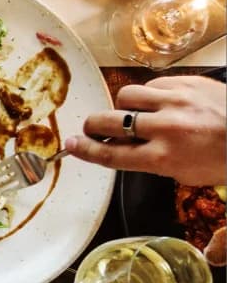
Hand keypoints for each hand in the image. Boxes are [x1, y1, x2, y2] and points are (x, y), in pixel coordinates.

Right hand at [66, 76, 226, 185]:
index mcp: (165, 158)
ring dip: (125, 107)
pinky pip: (152, 85)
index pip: (111, 154)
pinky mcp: (186, 82)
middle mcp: (165, 128)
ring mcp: (176, 101)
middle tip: (93, 127)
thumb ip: (157, 167)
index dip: (85, 150)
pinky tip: (160, 103)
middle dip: (94, 125)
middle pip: (109, 121)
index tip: (70, 145)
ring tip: (134, 114)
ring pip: (127, 97)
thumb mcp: (191, 176)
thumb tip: (164, 200)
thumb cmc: (226, 159)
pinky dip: (150, 95)